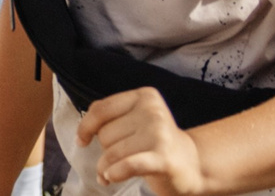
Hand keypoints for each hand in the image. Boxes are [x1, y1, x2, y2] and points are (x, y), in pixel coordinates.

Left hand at [80, 87, 206, 195]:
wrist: (192, 165)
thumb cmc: (156, 142)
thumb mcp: (137, 120)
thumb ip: (112, 117)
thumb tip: (83, 132)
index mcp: (144, 97)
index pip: (101, 109)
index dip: (86, 127)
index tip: (82, 141)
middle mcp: (153, 111)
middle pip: (106, 132)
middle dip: (106, 149)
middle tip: (121, 157)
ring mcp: (159, 134)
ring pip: (112, 151)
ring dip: (106, 167)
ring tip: (111, 173)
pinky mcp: (163, 158)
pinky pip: (128, 164)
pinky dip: (115, 172)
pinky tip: (111, 177)